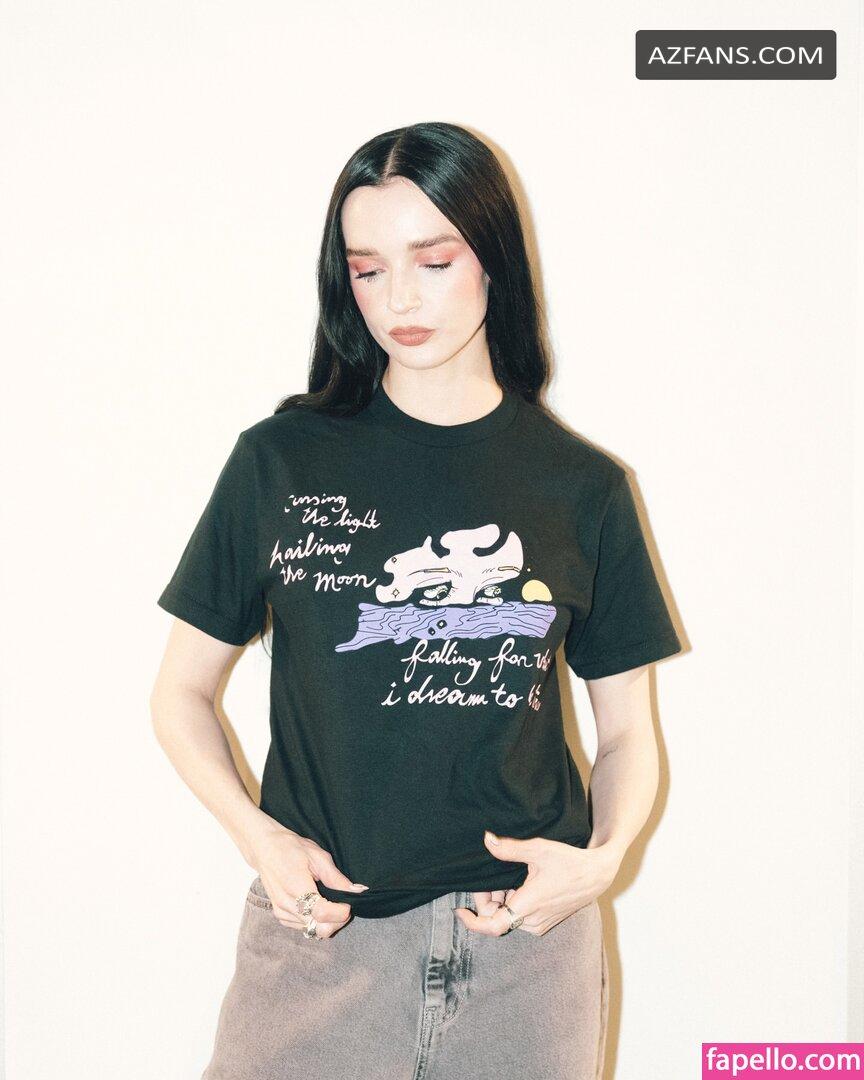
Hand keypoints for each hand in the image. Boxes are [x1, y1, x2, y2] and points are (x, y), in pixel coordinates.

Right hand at [248, 821, 369, 939]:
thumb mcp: (317, 856)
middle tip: (343, 905)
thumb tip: (357, 891)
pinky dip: (314, 921)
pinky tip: (317, 906)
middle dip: (335, 921)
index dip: (340, 913)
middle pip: (318, 928)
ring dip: (326, 922)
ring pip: (311, 930)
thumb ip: (336, 878)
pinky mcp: (279, 915)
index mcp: (296, 886)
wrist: (264, 848)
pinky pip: (302, 927)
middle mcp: (286, 903)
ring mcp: (281, 911)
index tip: (348, 903)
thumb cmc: (291, 848)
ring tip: (330, 903)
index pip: (321, 913)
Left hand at [455, 830, 621, 937]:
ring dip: (501, 899)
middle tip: (493, 876)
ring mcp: (540, 924)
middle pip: (497, 917)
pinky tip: (520, 882)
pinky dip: (513, 902)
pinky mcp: (545, 922)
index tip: (460, 910)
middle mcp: (532, 922)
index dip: (472, 921)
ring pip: (508, 917)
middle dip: (489, 897)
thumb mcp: (538, 849)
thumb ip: (510, 848)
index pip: (492, 926)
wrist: (597, 874)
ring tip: (510, 875)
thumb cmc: (569, 861)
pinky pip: (519, 917)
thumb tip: (487, 840)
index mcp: (528, 906)